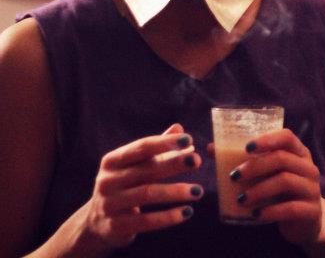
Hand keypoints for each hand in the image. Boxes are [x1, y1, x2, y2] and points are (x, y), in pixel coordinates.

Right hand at [77, 124, 202, 249]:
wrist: (96, 223)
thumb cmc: (124, 186)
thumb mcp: (135, 165)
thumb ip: (157, 148)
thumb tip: (179, 128)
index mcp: (112, 161)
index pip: (141, 147)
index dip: (165, 142)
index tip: (188, 139)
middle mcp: (107, 181)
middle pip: (146, 169)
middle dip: (174, 164)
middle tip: (197, 161)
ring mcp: (110, 204)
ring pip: (147, 194)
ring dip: (175, 192)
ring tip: (198, 191)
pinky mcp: (116, 226)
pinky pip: (146, 221)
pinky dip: (169, 217)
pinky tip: (187, 212)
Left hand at [228, 128, 324, 246]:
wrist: (306, 222)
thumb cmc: (282, 193)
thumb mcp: (269, 175)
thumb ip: (247, 162)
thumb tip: (211, 148)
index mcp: (299, 153)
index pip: (287, 137)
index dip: (267, 139)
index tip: (247, 147)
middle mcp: (308, 167)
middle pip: (282, 159)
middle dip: (255, 166)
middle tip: (234, 176)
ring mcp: (312, 189)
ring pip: (286, 181)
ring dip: (259, 190)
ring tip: (241, 199)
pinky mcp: (311, 210)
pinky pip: (290, 208)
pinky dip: (270, 211)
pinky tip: (256, 214)